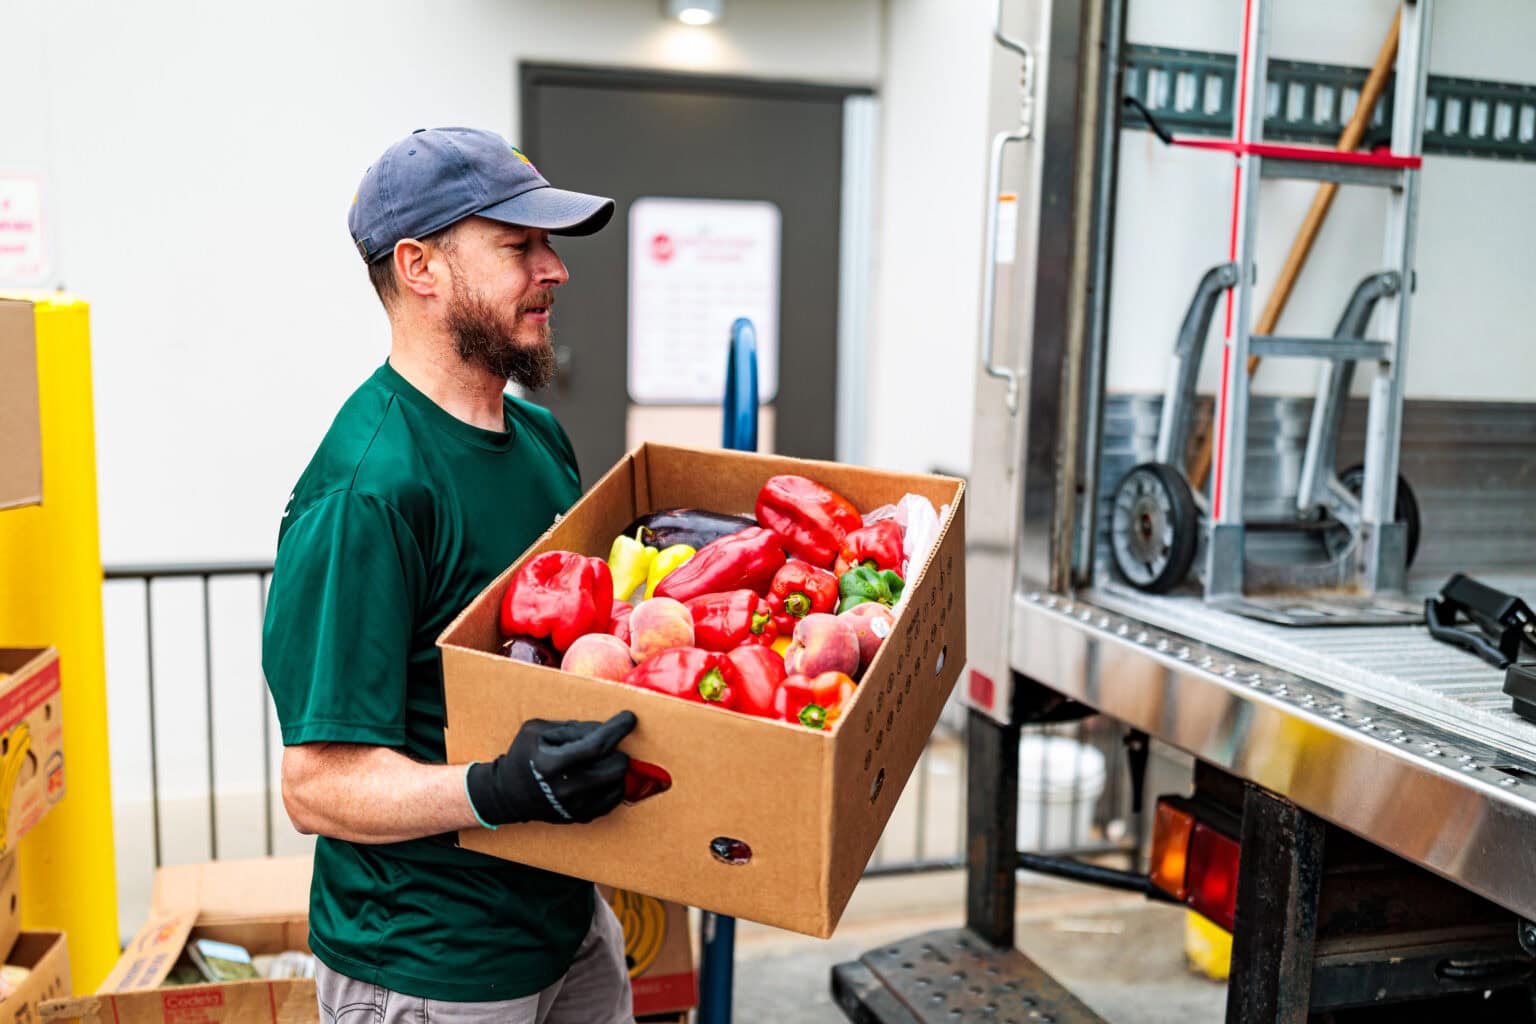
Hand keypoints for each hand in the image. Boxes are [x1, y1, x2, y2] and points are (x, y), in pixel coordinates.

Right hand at [466, 711, 635, 825]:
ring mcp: (575, 807)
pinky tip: (603, 776)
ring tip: (603, 761)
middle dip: (618, 751)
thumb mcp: (538, 730)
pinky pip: (614, 800)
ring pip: (618, 784)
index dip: (617, 729)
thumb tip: (605, 729)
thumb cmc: (525, 755)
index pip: (596, 746)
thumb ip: (572, 728)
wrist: (508, 794)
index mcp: (552, 764)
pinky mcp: (582, 817)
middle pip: (614, 767)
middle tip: (609, 745)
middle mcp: (566, 789)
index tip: (629, 718)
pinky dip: (614, 784)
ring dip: (616, 768)